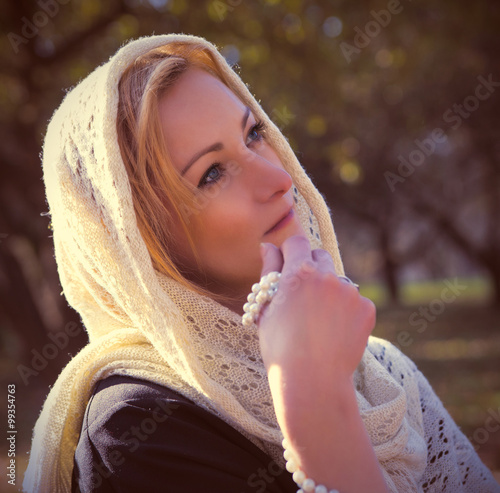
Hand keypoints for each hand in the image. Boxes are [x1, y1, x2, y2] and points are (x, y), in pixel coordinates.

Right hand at [257, 235, 375, 422]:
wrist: (312, 381)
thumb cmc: (280, 346)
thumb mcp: (266, 308)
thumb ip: (269, 271)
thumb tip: (267, 246)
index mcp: (299, 272)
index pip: (297, 242)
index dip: (290, 251)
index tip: (287, 263)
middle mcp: (327, 276)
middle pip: (320, 255)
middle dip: (310, 266)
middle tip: (302, 292)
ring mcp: (350, 292)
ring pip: (337, 278)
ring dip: (328, 288)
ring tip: (317, 317)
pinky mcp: (366, 308)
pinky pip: (354, 298)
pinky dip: (344, 308)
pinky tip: (334, 329)